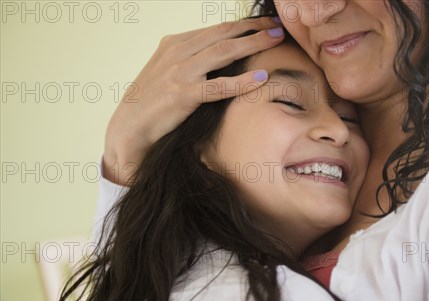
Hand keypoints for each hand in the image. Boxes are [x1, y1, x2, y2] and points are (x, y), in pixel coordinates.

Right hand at [103, 17, 283, 184]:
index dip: (245, 25)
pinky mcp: (182, 94)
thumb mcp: (171, 72)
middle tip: (279, 27)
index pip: (217, 29)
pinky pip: (218, 86)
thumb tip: (224, 57)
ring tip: (277, 41)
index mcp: (175, 43)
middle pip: (224, 35)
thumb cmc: (154, 102)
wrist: (130, 127)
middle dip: (254, 29)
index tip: (267, 24)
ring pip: (223, 53)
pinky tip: (261, 77)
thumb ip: (193, 60)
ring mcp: (179, 72)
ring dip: (253, 44)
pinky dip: (242, 81)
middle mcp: (177, 52)